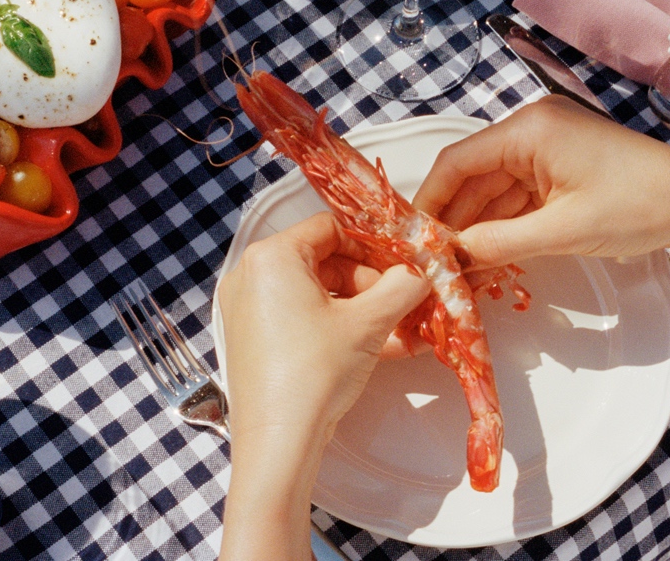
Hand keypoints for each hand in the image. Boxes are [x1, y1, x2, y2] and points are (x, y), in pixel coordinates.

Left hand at [217, 212, 429, 443]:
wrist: (279, 441)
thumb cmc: (313, 375)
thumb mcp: (368, 322)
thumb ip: (402, 286)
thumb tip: (421, 271)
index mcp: (272, 257)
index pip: (330, 228)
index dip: (371, 245)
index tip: (398, 263)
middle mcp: (251, 276)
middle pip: (323, 261)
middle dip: (369, 282)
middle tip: (401, 301)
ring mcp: (248, 309)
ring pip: (316, 294)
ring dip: (360, 309)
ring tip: (398, 329)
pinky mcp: (254, 340)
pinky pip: (301, 319)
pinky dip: (336, 327)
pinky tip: (377, 347)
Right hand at [412, 96, 669, 268]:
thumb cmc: (638, 206)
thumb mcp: (562, 231)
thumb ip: (498, 243)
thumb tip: (449, 257)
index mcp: (528, 130)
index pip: (458, 162)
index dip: (430, 200)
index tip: (412, 237)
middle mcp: (531, 130)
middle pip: (473, 177)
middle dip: (453, 220)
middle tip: (431, 261)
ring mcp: (547, 148)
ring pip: (493, 190)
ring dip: (477, 227)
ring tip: (456, 268)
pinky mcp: (560, 167)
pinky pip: (518, 196)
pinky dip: (503, 225)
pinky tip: (486, 256)